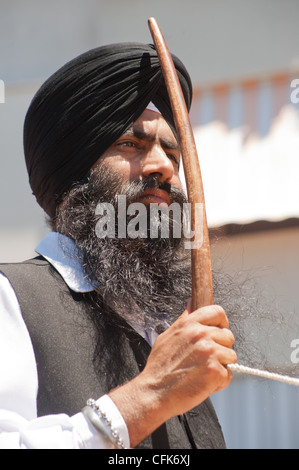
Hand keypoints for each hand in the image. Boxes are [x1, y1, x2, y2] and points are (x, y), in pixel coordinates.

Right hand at [109, 301, 236, 446]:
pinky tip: (203, 383)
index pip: (217, 312)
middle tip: (205, 359)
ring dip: (221, 366)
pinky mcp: (215, 370)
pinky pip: (228, 374)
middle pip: (228, 335)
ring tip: (202, 372)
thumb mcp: (168, 336)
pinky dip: (219, 382)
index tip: (218, 331)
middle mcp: (201, 334)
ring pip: (231, 356)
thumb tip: (192, 304)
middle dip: (221, 348)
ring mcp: (209, 352)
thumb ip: (184, 320)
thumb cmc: (160, 367)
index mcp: (189, 324)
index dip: (221, 322)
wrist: (154, 392)